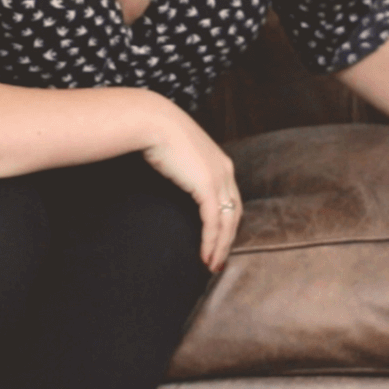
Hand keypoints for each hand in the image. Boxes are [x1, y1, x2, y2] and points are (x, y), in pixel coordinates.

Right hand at [138, 101, 241, 272]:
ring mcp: (219, 178)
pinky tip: (204, 256)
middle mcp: (225, 171)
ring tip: (211, 266)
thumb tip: (173, 181)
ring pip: (228, 222)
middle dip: (228, 240)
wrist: (153, 122)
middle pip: (235, 214)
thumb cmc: (157, 134)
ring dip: (220, 247)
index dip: (227, 223)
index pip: (231, 200)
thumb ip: (183, 170)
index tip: (220, 242)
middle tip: (219, 261)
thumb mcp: (176, 155)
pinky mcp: (208, 186)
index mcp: (220, 163)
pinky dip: (211, 242)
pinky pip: (214, 222)